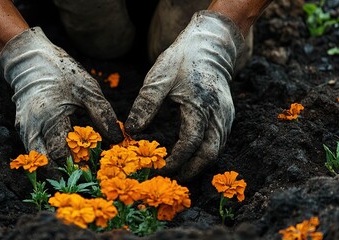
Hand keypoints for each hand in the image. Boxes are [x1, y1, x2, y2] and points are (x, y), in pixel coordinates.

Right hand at [0, 27, 122, 161]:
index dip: (78, 164)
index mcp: (50, 118)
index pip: (61, 153)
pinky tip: (62, 156)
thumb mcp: (87, 90)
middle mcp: (33, 128)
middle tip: (83, 175)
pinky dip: (47, 155)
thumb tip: (116, 139)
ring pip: (37, 158)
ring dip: (54, 165)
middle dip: (63, 170)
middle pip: (45, 162)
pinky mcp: (22, 127)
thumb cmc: (61, 72)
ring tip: (74, 169)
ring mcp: (24, 129)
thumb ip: (102, 115)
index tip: (94, 170)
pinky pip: (34, 148)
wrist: (30, 58)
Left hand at [125, 11, 244, 181]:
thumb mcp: (159, 78)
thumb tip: (132, 130)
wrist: (210, 44)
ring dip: (200, 163)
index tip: (160, 169)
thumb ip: (146, 104)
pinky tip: (193, 154)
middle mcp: (218, 115)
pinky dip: (207, 151)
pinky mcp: (228, 113)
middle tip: (173, 177)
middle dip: (191, 170)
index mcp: (200, 107)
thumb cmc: (182, 59)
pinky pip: (220, 140)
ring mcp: (226, 115)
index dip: (175, 161)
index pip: (189, 145)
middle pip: (209, 154)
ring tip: (181, 170)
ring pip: (217, 149)